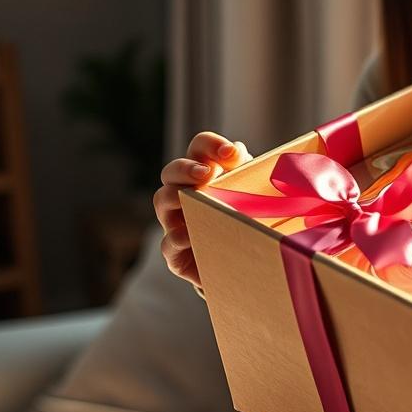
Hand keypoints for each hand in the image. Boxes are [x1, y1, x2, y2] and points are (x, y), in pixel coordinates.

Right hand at [153, 132, 252, 285]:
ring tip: (195, 197)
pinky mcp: (176, 254)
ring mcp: (175, 222)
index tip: (232, 154)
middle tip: (206, 173)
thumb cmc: (244, 222)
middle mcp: (183, 193)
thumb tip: (239, 151)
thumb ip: (246, 174)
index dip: (211, 145)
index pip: (199, 148)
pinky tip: (190, 236)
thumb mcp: (250, 197)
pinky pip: (168, 243)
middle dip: (186, 168)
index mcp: (203, 173)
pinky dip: (177, 238)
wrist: (241, 266)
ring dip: (175, 196)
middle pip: (172, 170)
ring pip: (162, 200)